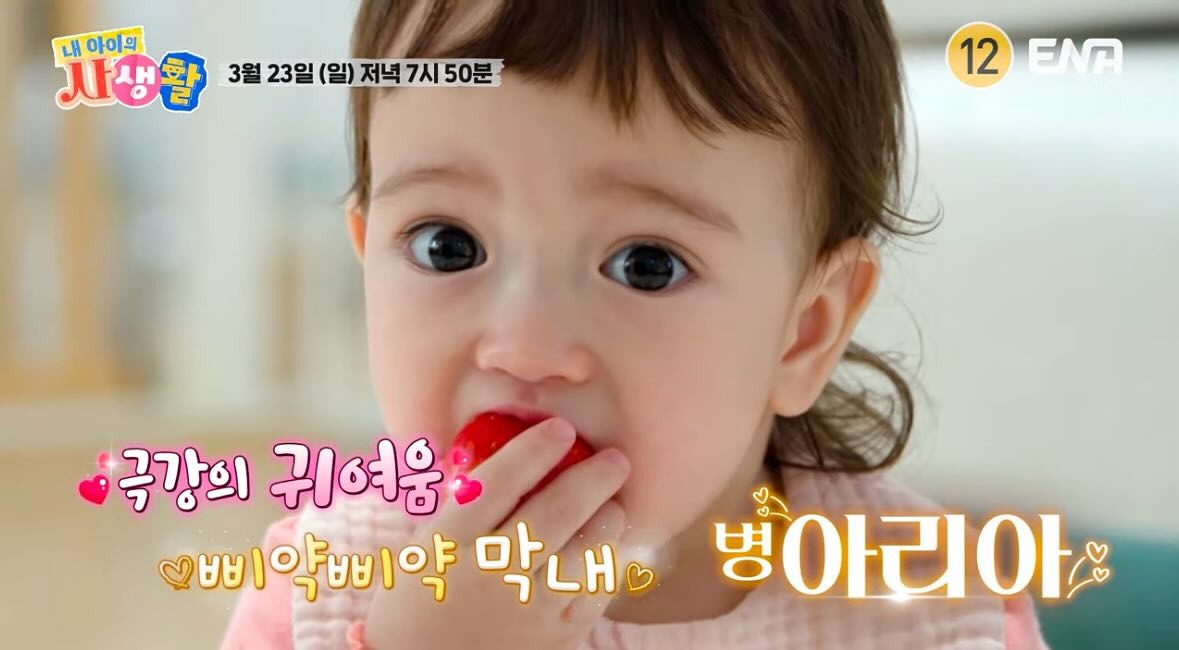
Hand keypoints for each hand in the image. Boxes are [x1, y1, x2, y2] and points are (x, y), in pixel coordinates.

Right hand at [364, 417, 630, 649]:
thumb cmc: (417, 601)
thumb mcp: (424, 548)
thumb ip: (462, 506)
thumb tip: (510, 456)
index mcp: (451, 542)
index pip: (500, 482)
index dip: (535, 450)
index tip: (560, 429)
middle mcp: (491, 572)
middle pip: (556, 512)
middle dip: (594, 478)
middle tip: (616, 459)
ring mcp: (527, 609)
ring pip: (585, 553)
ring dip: (607, 522)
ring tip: (613, 506)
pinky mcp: (555, 639)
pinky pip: (594, 594)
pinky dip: (605, 567)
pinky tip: (605, 553)